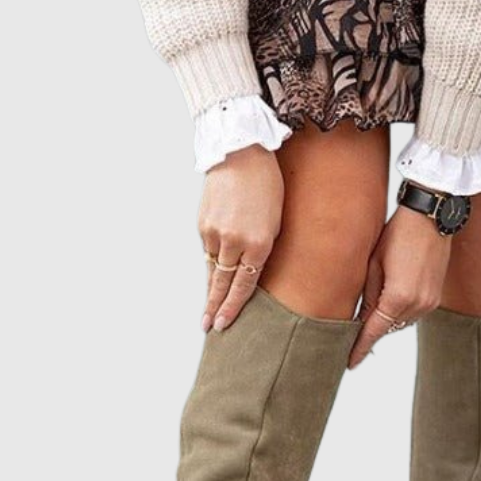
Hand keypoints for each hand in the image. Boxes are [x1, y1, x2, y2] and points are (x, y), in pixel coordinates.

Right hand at [198, 145, 283, 331]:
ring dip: (210, 289)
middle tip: (208, 327)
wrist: (240, 152)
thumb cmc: (267, 185)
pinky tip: (211, 276)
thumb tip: (250, 272)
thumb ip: (263, 249)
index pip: (243, 286)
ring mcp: (215, 232)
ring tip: (207, 310)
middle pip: (221, 284)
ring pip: (212, 269)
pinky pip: (208, 252)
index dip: (232, 308)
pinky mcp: (203, 223)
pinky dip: (211, 264)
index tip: (223, 324)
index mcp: (259, 243)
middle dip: (214, 308)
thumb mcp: (277, 222)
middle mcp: (234, 241)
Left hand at [349, 205, 451, 368]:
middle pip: (388, 329)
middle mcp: (417, 304)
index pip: (374, 331)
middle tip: (353, 338)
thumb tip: (360, 319)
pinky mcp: (435, 297)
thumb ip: (368, 296)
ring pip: (401, 324)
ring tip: (369, 318)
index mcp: (398, 297)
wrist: (431, 217)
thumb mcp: (374, 264)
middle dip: (371, 333)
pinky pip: (413, 315)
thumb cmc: (398, 233)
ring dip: (386, 323)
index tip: (350, 362)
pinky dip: (399, 314)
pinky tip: (390, 305)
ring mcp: (429, 302)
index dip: (360, 348)